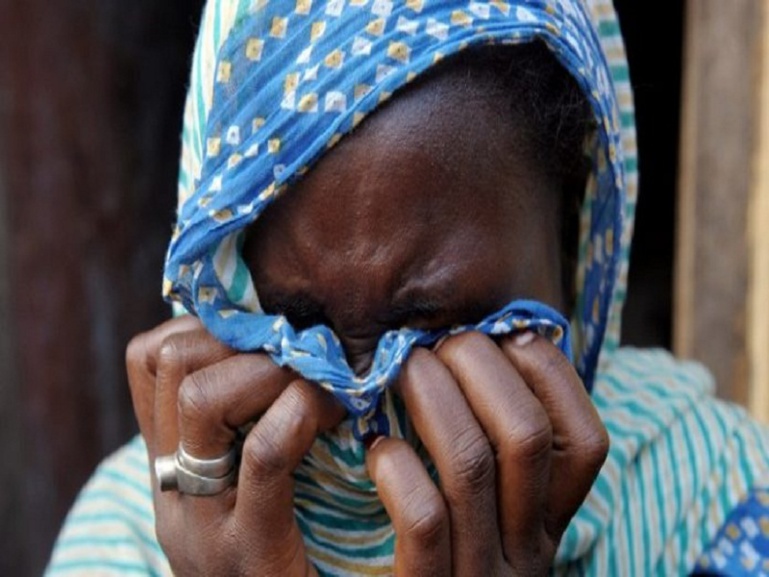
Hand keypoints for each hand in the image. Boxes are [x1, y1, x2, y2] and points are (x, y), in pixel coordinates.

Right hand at [126, 316, 344, 575]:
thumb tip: (287, 337)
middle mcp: (171, 486)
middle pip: (175, 363)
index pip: (153, 357)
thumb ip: (256, 416)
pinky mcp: (250, 552)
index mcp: (169, 461)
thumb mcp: (251, 479)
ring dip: (276, 374)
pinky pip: (265, 452)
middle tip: (304, 362)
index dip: (215, 327)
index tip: (270, 341)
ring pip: (206, 397)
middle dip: (250, 343)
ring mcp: (201, 520)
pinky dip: (305, 415)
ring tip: (323, 393)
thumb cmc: (285, 550)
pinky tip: (339, 421)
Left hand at [365, 331, 608, 575]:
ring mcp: (482, 576)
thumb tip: (498, 350)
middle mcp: (530, 551)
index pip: (585, 441)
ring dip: (433, 398)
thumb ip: (499, 452)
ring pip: (472, 465)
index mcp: (551, 523)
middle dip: (479, 368)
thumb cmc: (447, 558)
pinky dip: (400, 472)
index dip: (549, 374)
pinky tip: (378, 449)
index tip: (503, 332)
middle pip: (527, 436)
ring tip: (401, 367)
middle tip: (435, 340)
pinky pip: (426, 523)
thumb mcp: (491, 514)